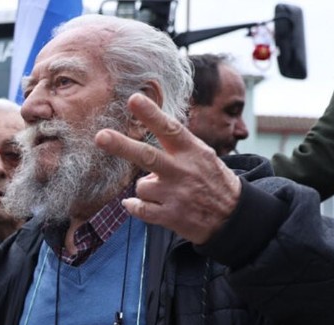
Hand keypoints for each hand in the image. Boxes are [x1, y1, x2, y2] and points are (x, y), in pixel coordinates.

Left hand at [94, 93, 240, 244]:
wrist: (233, 216)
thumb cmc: (212, 180)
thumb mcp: (203, 155)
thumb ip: (176, 145)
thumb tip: (145, 138)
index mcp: (192, 151)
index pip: (169, 128)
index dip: (151, 113)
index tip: (134, 99)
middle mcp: (183, 170)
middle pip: (147, 155)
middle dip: (121, 145)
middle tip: (100, 136)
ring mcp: (177, 194)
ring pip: (140, 186)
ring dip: (145, 188)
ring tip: (164, 192)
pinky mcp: (171, 216)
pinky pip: (138, 208)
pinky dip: (134, 206)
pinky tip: (141, 204)